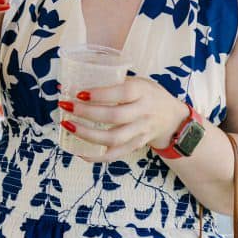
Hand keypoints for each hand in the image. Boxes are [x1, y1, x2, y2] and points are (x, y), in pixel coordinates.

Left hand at [57, 77, 187, 160]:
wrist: (172, 118)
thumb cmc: (147, 95)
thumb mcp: (137, 82)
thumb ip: (111, 82)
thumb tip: (70, 83)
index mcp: (143, 92)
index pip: (122, 93)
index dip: (100, 94)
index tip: (78, 93)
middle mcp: (144, 112)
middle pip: (114, 116)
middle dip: (87, 113)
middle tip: (66, 107)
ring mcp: (141, 131)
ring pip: (114, 138)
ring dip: (87, 134)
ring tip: (68, 126)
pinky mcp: (137, 145)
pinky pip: (116, 154)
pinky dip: (97, 156)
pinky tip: (80, 151)